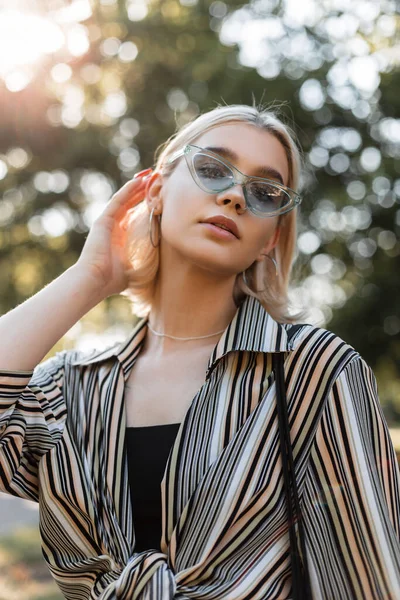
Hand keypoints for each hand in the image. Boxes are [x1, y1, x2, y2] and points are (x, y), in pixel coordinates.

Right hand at [76, 169, 152, 296]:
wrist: (95, 281)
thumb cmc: (115, 280)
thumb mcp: (136, 266)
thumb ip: (145, 260)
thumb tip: (162, 263)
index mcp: (121, 238)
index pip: (135, 216)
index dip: (146, 205)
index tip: (159, 196)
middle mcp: (114, 227)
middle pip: (131, 204)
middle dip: (143, 192)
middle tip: (156, 180)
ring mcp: (107, 222)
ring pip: (125, 199)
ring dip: (137, 186)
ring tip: (150, 174)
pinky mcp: (103, 221)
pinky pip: (118, 201)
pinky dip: (128, 190)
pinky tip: (139, 180)